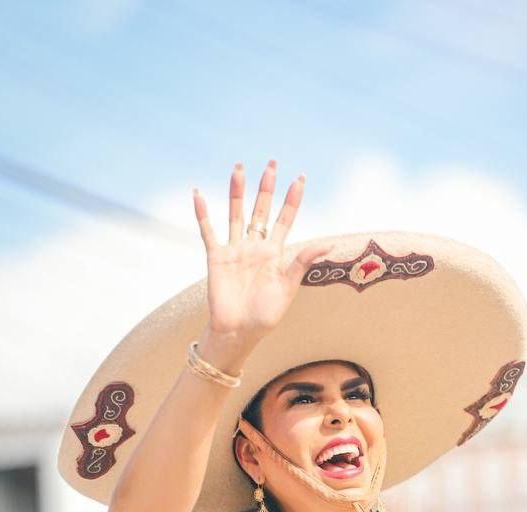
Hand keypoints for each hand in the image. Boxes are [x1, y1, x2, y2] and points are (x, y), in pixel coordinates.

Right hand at [192, 161, 332, 351]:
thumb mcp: (288, 287)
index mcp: (275, 254)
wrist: (238, 332)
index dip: (292, 200)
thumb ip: (303, 262)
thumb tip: (329, 244)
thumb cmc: (265, 315)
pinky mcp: (216, 257)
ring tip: (239, 168)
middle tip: (271, 163)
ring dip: (237, 192)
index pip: (285, 220)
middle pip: (261, 210)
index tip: (300, 178)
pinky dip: (202, 213)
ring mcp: (235, 250)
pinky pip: (208, 231)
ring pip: (236, 214)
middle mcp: (255, 247)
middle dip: (266, 188)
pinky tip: (198, 194)